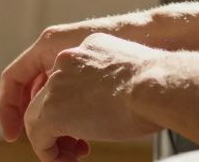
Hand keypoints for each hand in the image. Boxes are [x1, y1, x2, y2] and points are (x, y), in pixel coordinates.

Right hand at [0, 17, 127, 141]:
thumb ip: (43, 116)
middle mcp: (67, 46)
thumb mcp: (63, 109)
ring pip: (64, 94)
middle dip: (44, 124)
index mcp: (49, 45)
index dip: (8, 110)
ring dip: (64, 121)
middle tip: (55, 148)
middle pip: (41, 90)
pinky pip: (86, 91)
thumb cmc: (121, 92)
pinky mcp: (113, 60)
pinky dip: (84, 114)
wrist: (163, 82)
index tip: (13, 136)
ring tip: (80, 144)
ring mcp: (90, 53)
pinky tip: (98, 130)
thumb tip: (39, 131)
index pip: (14, 79)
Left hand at [24, 33, 164, 161]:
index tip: (82, 123)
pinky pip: (38, 136)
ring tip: (69, 158)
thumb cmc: (161, 87)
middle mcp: (68, 58)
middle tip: (75, 146)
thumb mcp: (135, 74)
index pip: (66, 77)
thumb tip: (118, 103)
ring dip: (50, 141)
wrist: (158, 86)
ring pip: (38, 116)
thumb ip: (118, 83)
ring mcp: (57, 83)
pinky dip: (46, 152)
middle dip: (58, 125)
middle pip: (48, 96)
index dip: (70, 104)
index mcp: (90, 48)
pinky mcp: (53, 111)